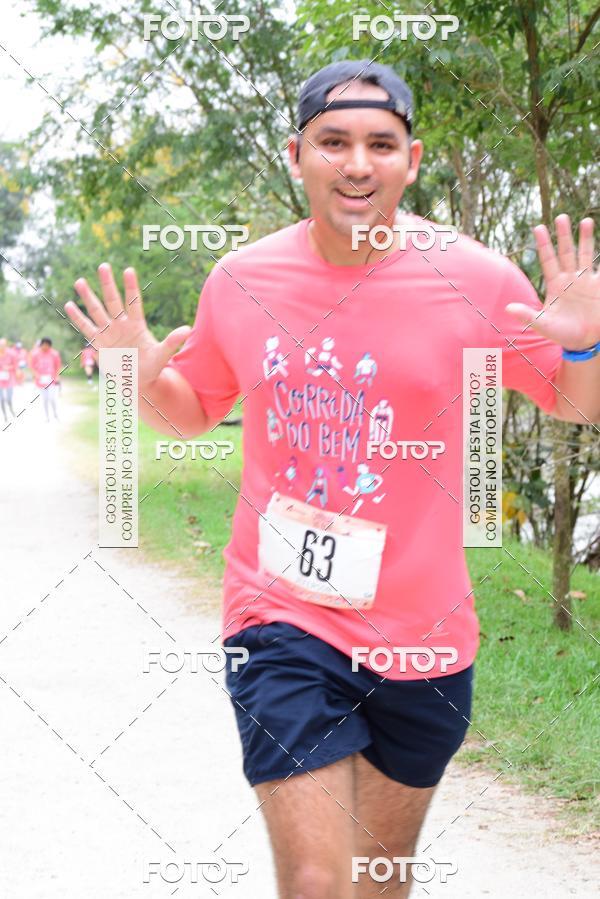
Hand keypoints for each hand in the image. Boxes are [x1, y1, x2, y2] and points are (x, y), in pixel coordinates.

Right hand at [64, 264, 191, 388]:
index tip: (128, 270)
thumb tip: (187, 329)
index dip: (131, 287)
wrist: (138, 381)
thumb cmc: (152, 367)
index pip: (134, 302)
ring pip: (97, 311)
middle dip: (108, 284)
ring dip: (88, 297)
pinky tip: (69, 305)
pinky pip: (86, 328)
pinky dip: (78, 318)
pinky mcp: (99, 343)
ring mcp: (109, 332)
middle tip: (103, 266)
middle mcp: (121, 324)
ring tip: (80, 281)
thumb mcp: (162, 354)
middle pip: (113, 300)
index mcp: (137, 324)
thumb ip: (172, 341)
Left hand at [505, 215, 598, 350]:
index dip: (543, 244)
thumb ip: (527, 315)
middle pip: (565, 252)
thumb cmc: (562, 334)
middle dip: (563, 235)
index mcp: (555, 285)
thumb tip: (507, 309)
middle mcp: (570, 278)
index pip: (547, 260)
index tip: (538, 227)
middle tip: (560, 217)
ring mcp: (586, 280)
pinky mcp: (599, 285)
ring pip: (585, 254)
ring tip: (585, 220)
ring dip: (584, 238)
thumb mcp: (543, 325)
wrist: (585, 342)